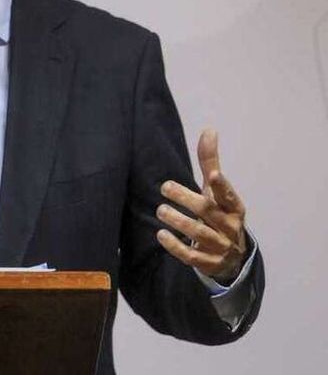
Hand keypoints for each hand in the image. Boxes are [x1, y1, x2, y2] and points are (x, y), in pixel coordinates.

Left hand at [155, 129, 247, 282]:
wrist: (231, 256)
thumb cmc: (219, 214)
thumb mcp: (216, 191)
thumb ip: (210, 163)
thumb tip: (209, 130)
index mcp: (234, 207)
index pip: (228, 195)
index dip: (221, 186)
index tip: (212, 175)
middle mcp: (230, 227)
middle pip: (208, 212)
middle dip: (187, 199)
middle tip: (165, 187)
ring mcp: (221, 247)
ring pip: (200, 234)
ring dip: (179, 221)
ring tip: (161, 210)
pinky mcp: (209, 264)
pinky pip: (192, 256)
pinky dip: (176, 246)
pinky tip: (161, 234)